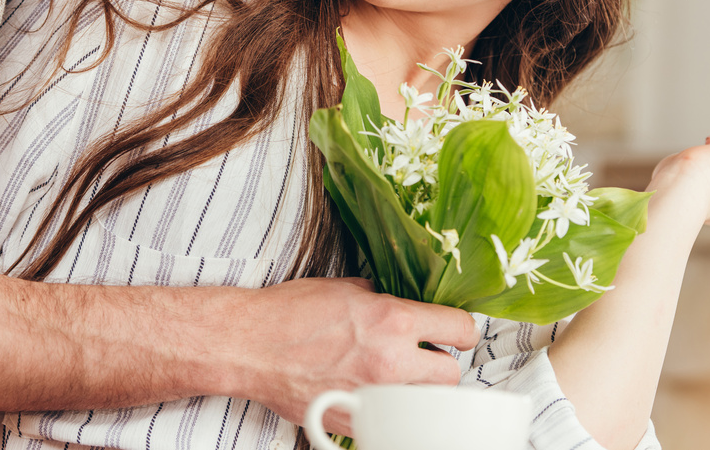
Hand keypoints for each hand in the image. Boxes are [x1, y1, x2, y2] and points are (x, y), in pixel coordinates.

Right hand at [233, 277, 477, 433]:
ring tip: (395, 377)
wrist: (249, 345)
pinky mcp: (356, 422)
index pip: (460, 329)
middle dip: (439, 363)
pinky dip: (385, 409)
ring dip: (417, 390)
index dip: (459, 329)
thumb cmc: (287, 314)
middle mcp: (392, 362)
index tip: (452, 332)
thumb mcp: (343, 287)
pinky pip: (390, 420)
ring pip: (425, 403)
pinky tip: (369, 394)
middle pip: (451, 374)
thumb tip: (396, 302)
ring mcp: (375, 397)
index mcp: (394, 321)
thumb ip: (379, 297)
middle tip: (421, 355)